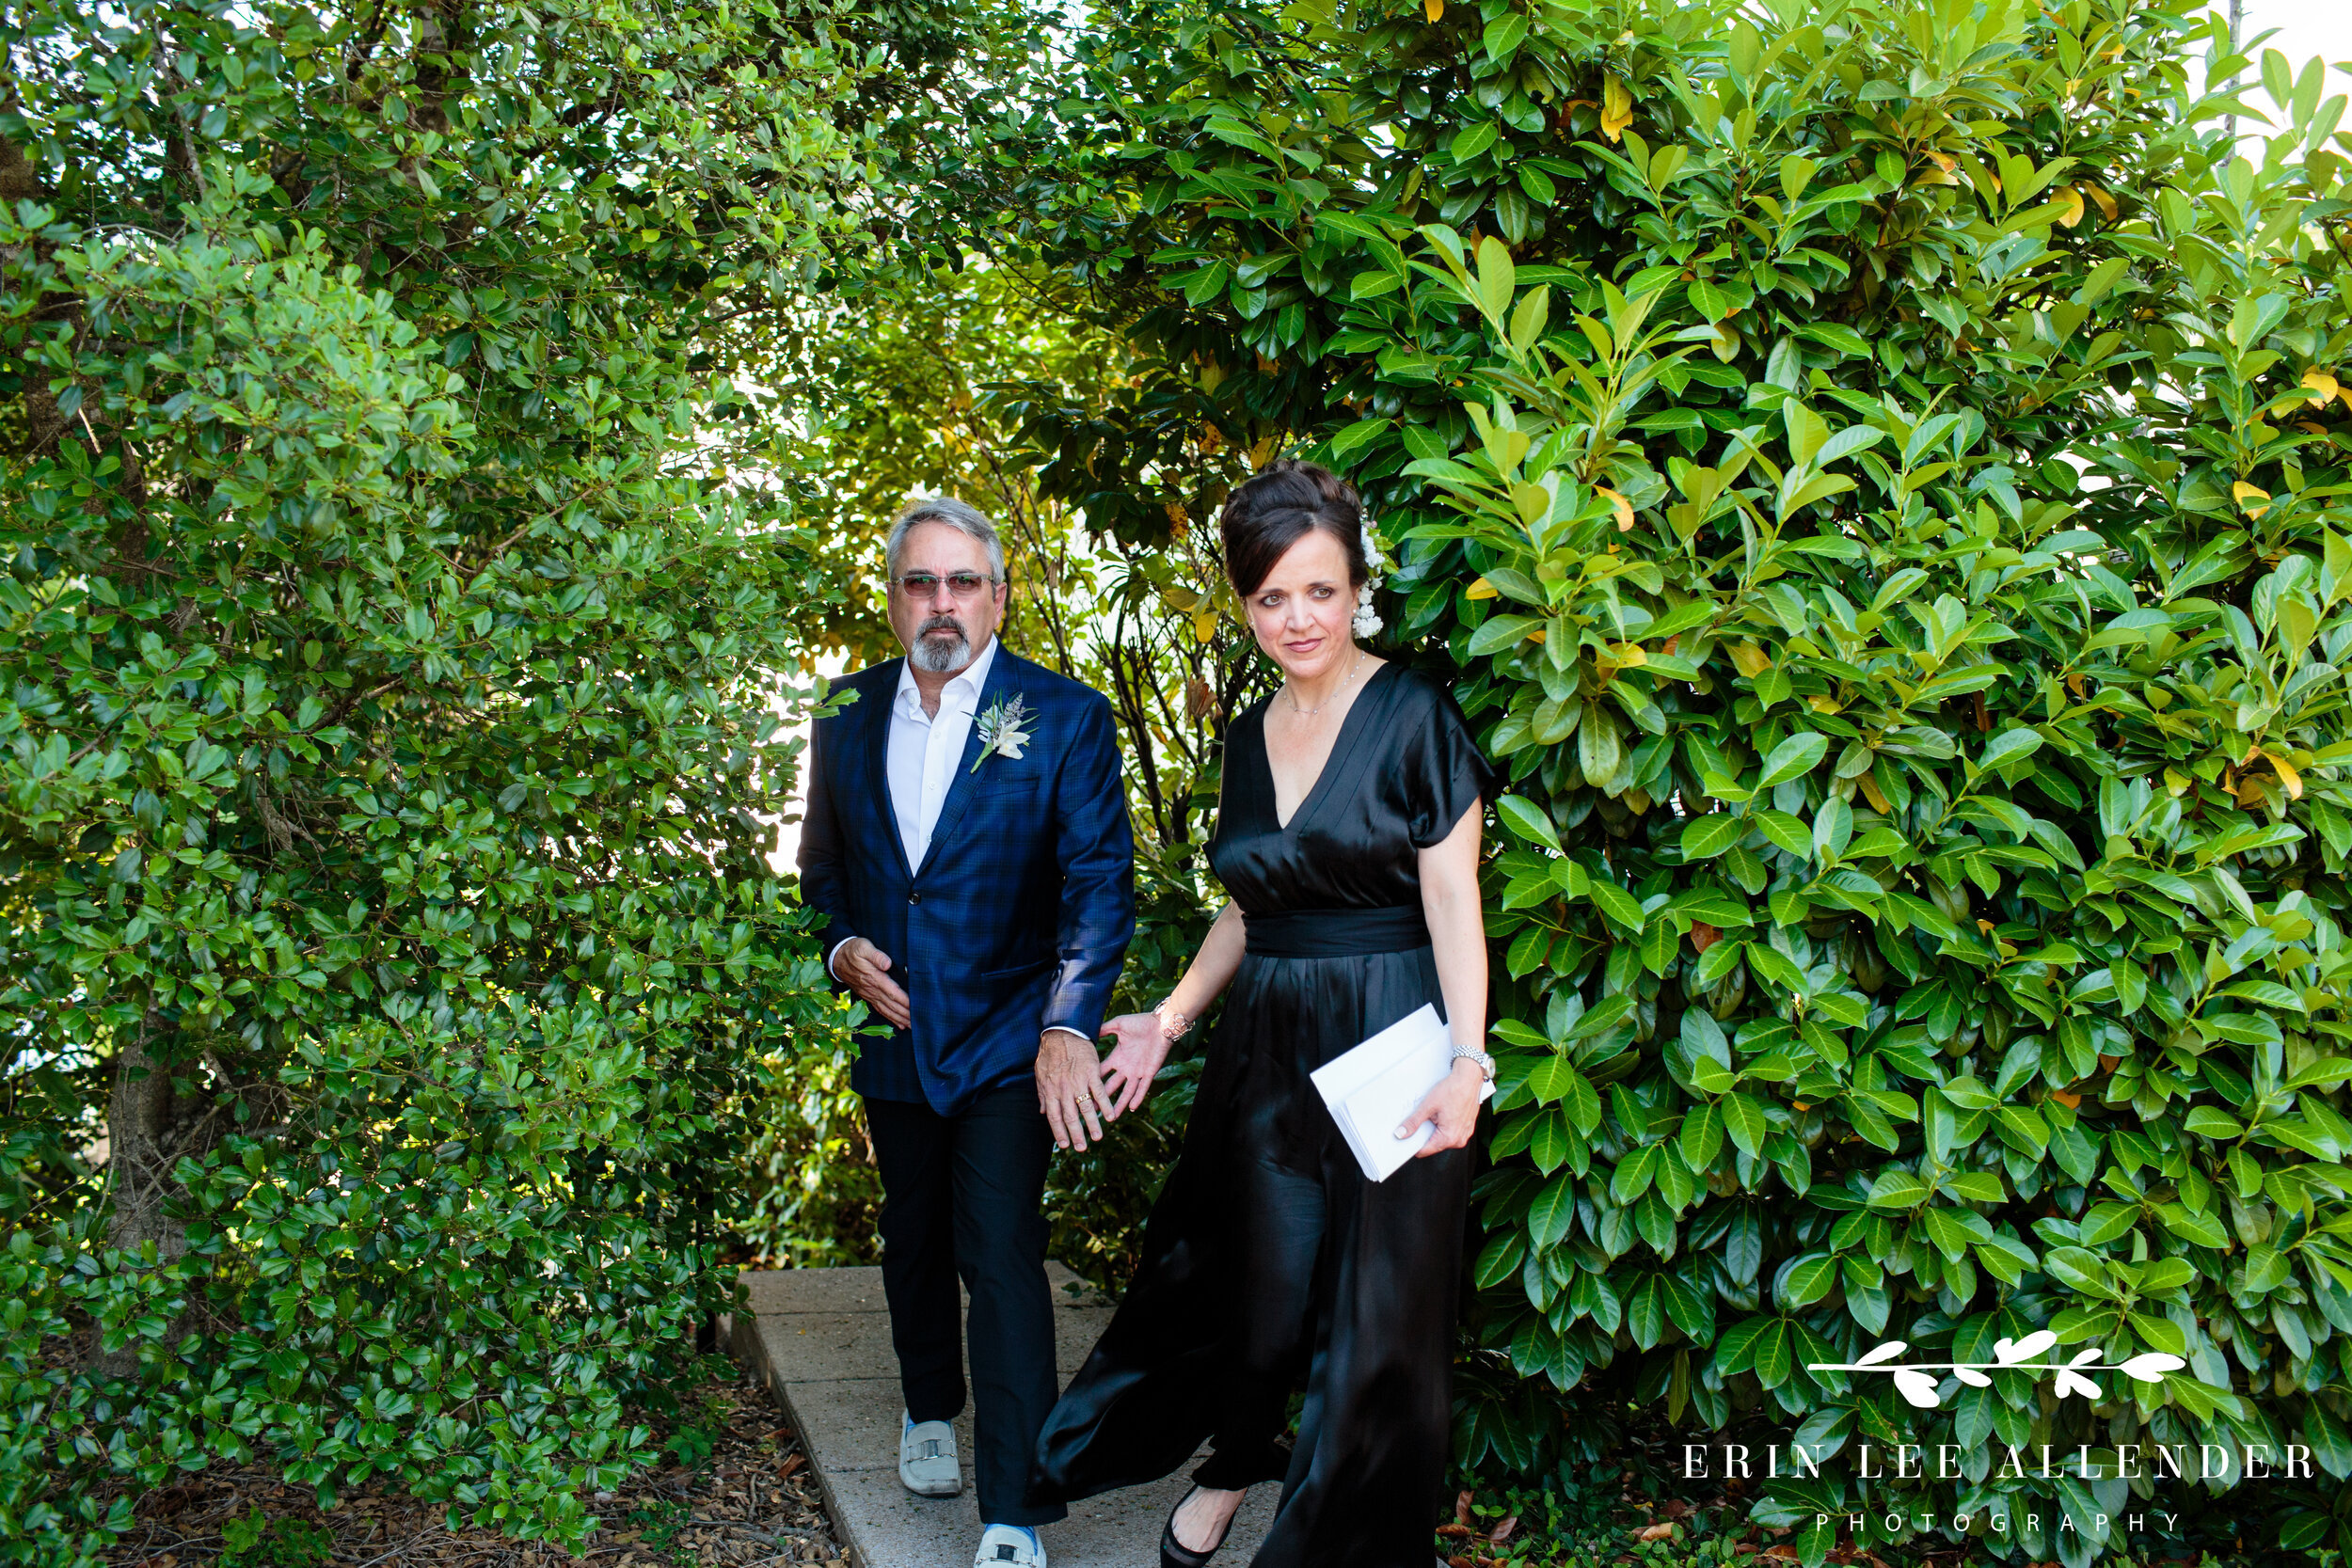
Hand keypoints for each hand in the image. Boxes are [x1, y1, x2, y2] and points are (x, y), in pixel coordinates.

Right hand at [833, 938, 910, 1029]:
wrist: (837, 959)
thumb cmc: (853, 951)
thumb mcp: (863, 947)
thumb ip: (876, 955)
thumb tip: (887, 963)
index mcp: (874, 978)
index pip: (892, 992)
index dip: (905, 1001)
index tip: (916, 1007)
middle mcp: (872, 989)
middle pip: (892, 1005)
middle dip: (906, 1014)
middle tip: (920, 1021)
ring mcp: (870, 994)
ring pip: (887, 1010)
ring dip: (900, 1019)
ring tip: (913, 1026)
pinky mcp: (868, 996)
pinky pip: (880, 1010)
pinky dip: (891, 1018)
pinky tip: (900, 1024)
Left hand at [1036, 1030, 1110, 1151]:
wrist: (1062, 1032)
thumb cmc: (1050, 1053)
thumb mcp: (1040, 1074)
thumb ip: (1041, 1094)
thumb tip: (1041, 1111)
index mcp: (1050, 1090)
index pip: (1054, 1117)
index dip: (1059, 1132)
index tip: (1065, 1144)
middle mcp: (1064, 1089)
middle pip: (1070, 1117)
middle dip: (1076, 1134)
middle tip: (1081, 1148)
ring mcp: (1078, 1081)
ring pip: (1086, 1108)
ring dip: (1093, 1124)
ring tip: (1097, 1137)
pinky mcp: (1092, 1072)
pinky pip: (1099, 1092)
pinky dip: (1106, 1105)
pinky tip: (1111, 1116)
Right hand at [1097, 1012, 1173, 1116]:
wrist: (1160, 1024)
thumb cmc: (1140, 1022)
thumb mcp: (1118, 1024)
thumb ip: (1104, 1029)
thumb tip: (1087, 1031)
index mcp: (1117, 1057)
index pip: (1101, 1072)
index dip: (1092, 1081)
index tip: (1080, 1091)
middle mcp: (1125, 1067)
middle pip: (1110, 1086)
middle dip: (1101, 1098)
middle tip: (1091, 1110)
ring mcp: (1137, 1071)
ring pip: (1127, 1091)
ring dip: (1119, 1104)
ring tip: (1112, 1116)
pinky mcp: (1150, 1072)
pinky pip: (1143, 1087)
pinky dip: (1138, 1097)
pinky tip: (1132, 1107)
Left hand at [1397, 1058, 1484, 1157]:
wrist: (1469, 1079)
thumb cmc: (1453, 1090)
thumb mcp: (1428, 1106)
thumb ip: (1413, 1122)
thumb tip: (1401, 1133)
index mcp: (1449, 1138)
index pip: (1424, 1151)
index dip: (1413, 1144)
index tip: (1407, 1137)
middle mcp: (1459, 1140)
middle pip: (1433, 1144)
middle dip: (1425, 1134)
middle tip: (1423, 1118)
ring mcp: (1464, 1134)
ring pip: (1442, 1138)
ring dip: (1435, 1129)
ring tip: (1435, 1113)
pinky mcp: (1467, 1128)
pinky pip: (1451, 1132)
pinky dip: (1444, 1125)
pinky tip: (1443, 1112)